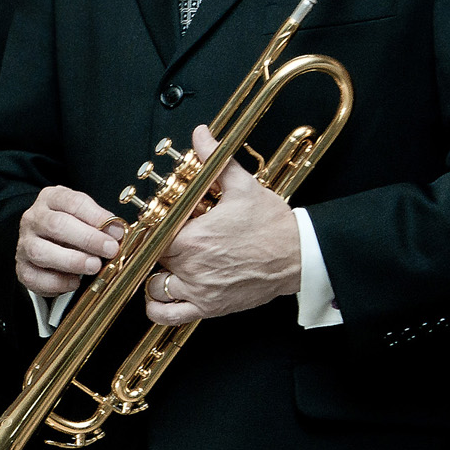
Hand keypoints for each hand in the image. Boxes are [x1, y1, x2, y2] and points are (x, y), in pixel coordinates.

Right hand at [17, 185, 126, 296]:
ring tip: (94, 266)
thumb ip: (100, 222)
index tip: (116, 231)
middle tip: (110, 249)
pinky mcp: (22, 267)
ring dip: (71, 260)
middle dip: (87, 239)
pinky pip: (34, 276)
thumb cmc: (70, 227)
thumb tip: (116, 232)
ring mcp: (24, 243)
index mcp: (50, 199)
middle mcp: (33, 219)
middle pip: (56, 225)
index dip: (96, 217)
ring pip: (40, 252)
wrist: (45, 241)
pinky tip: (75, 282)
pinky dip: (57, 282)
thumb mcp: (85, 216)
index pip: (72, 202)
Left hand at [146, 124, 300, 323]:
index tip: (154, 225)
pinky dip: (157, 309)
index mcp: (193, 236)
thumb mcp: (243, 186)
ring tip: (166, 265)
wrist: (299, 255)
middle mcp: (191, 266)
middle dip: (155, 249)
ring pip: (154, 287)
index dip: (150, 230)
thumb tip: (201, 134)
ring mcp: (199, 289)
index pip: (151, 235)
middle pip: (151, 259)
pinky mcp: (209, 307)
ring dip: (155, 276)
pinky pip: (168, 316)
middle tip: (165, 241)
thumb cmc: (272, 223)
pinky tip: (159, 296)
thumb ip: (215, 160)